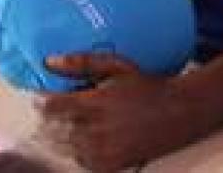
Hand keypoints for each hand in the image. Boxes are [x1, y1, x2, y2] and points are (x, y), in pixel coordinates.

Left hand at [39, 53, 192, 170]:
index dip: (42, 103)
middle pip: (54, 130)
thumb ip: (81, 63)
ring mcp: (102, 150)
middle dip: (53, 120)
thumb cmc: (148, 86)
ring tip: (83, 123)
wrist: (179, 112)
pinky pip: (81, 161)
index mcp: (95, 102)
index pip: (52, 107)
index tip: (43, 99)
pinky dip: (81, 151)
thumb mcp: (117, 66)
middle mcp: (96, 129)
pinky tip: (94, 138)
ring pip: (65, 147)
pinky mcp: (110, 165)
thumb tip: (49, 61)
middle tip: (66, 110)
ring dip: (67, 135)